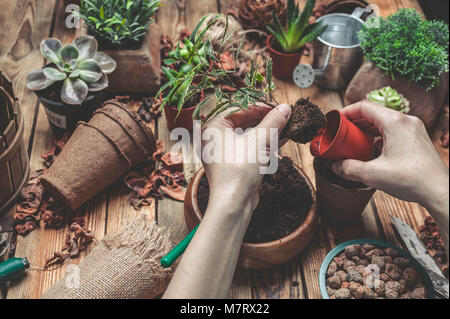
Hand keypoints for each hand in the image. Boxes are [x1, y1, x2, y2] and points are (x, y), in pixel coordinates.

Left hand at [201, 103, 291, 215]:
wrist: (233, 203)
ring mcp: (224, 152)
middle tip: (283, 115)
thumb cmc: (238, 170)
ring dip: (267, 131)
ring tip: (286, 125)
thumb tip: (285, 108)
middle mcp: (215, 138)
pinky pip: (249, 148)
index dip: (260, 106)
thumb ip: (273, 122)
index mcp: (213, 127)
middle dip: (265, 119)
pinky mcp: (233, 164)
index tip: (277, 106)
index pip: (239, 108)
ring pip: (248, 135)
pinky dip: (264, 144)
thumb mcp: (260, 140)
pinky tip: (281, 138)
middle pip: (243, 121)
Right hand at [332, 100, 448, 208]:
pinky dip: (379, 136)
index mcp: (395, 122)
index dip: (346, 111)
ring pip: (384, 122)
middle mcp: (406, 121)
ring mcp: (413, 129)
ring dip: (367, 129)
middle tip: (342, 132)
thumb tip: (335, 166)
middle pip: (374, 113)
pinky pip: (394, 131)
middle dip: (355, 122)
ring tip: (355, 141)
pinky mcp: (417, 139)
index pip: (364, 107)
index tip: (336, 120)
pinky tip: (372, 149)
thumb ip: (349, 168)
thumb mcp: (373, 174)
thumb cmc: (412, 179)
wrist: (439, 191)